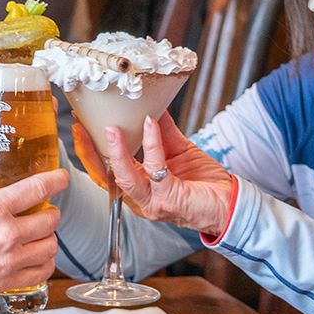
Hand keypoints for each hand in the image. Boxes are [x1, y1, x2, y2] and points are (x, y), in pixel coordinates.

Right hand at [0, 169, 67, 306]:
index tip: (61, 179)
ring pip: (50, 245)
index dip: (55, 181)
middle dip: (51, 213)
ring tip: (41, 237)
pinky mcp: (8, 280)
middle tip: (45, 212)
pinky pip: (42, 271)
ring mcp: (10, 259)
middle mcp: (7, 233)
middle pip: (50, 219)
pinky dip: (45, 263)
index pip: (36, 189)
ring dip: (49, 238)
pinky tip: (38, 258)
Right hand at [92, 114, 237, 238]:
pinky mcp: (168, 199)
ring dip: (116, 151)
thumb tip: (151, 108)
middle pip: (105, 177)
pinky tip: (150, 125)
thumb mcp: (178, 152)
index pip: (105, 170)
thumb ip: (162, 134)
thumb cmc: (204, 184)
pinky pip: (155, 169)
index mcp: (137, 188)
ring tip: (112, 128)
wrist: (231, 205)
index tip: (81, 126)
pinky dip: (152, 144)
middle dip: (90, 152)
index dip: (90, 150)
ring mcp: (151, 202)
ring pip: (124, 177)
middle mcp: (139, 199)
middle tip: (82, 126)